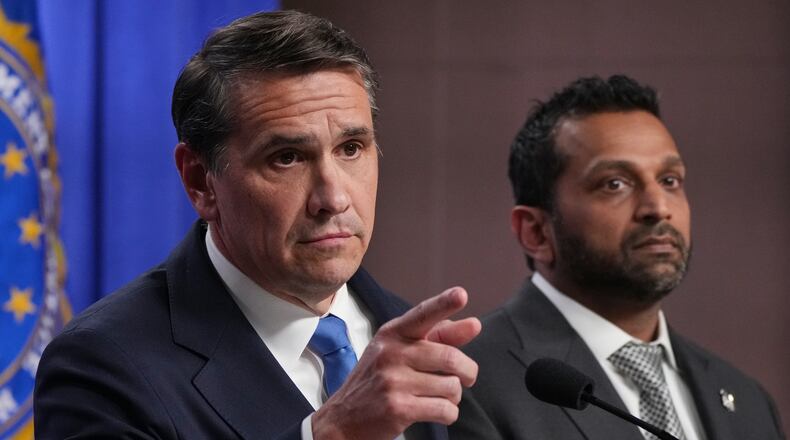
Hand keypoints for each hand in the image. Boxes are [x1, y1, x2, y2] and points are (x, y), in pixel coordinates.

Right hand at [311, 287, 480, 439]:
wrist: (342, 419)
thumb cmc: (376, 382)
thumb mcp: (398, 352)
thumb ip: (436, 337)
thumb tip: (472, 325)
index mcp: (392, 334)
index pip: (422, 315)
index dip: (444, 304)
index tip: (461, 294)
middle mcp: (391, 353)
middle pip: (450, 357)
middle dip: (468, 371)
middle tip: (467, 378)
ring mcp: (393, 381)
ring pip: (451, 386)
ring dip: (455, 395)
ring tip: (441, 396)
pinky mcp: (398, 408)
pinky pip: (444, 409)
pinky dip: (449, 413)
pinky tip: (438, 412)